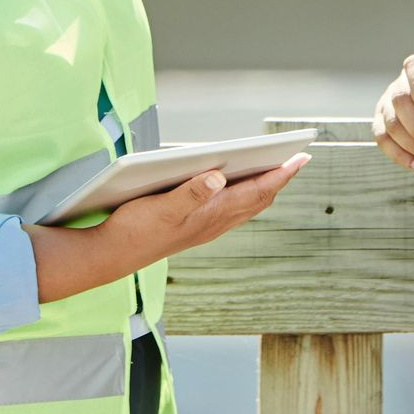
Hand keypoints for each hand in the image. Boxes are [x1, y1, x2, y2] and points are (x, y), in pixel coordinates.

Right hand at [106, 155, 308, 263]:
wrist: (113, 255)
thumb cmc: (135, 230)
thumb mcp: (162, 207)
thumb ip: (191, 191)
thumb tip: (219, 175)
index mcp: (211, 215)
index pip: (256, 191)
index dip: (280, 174)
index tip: (300, 158)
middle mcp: (214, 223)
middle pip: (257, 199)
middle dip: (278, 178)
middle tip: (296, 159)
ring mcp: (205, 227)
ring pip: (245, 206)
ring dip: (263, 187)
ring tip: (274, 170)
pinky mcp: (194, 228)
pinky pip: (231, 210)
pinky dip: (243, 195)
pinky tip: (236, 186)